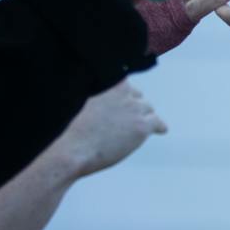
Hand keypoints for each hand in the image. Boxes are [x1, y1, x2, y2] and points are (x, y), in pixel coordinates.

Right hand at [48, 82, 167, 179]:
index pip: (124, 81)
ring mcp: (134, 109)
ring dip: (144, 116)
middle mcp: (124, 93)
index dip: (123, 92)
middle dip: (133, 105)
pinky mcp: (141, 126)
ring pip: (147, 109)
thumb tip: (101, 102)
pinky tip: (161, 130)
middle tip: (125, 117)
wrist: (71, 148)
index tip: (121, 99)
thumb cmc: (68, 129)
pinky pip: (157, 123)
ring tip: (138, 125)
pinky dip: (159, 126)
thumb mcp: (80, 101)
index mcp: (109, 83)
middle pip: (137, 96)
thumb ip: (95, 96)